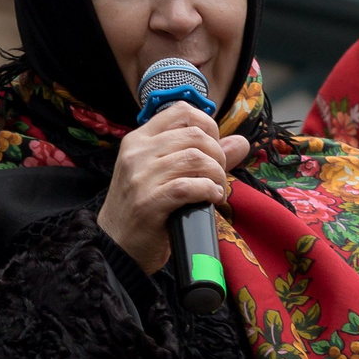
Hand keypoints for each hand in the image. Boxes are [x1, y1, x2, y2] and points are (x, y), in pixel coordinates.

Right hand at [95, 102, 247, 272]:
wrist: (117, 246)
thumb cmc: (145, 209)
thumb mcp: (166, 174)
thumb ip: (203, 155)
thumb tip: (241, 142)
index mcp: (139, 139)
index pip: (181, 111)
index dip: (208, 126)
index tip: (213, 149)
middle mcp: (137, 152)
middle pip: (195, 135)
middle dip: (218, 155)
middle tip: (218, 176)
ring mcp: (140, 176)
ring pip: (196, 159)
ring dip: (216, 175)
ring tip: (215, 189)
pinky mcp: (148, 202)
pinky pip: (189, 186)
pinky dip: (208, 191)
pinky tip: (211, 199)